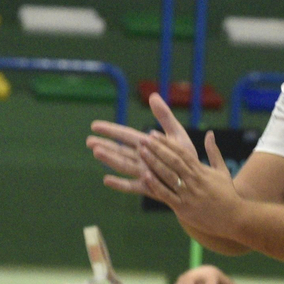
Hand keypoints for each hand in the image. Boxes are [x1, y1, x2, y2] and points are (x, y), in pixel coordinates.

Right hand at [87, 89, 204, 199]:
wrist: (195, 180)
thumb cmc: (185, 157)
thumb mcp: (176, 134)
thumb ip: (164, 117)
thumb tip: (152, 95)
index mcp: (147, 144)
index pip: (125, 134)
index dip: (110, 130)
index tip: (94, 125)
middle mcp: (142, 158)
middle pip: (120, 150)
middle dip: (104, 145)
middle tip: (88, 141)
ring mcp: (143, 172)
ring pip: (123, 164)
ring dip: (110, 159)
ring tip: (96, 152)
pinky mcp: (148, 187)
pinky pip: (132, 186)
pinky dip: (120, 184)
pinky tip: (106, 180)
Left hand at [136, 95, 242, 237]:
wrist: (234, 217)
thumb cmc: (228, 194)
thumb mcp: (222, 170)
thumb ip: (213, 152)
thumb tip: (209, 133)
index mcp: (201, 170)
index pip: (181, 152)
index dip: (167, 142)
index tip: (154, 134)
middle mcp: (193, 180)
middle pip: (172, 161)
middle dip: (157, 149)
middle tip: (143, 139)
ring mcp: (188, 194)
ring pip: (168, 175)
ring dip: (153, 163)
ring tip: (141, 152)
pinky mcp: (183, 208)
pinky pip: (166, 195)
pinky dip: (155, 185)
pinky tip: (145, 176)